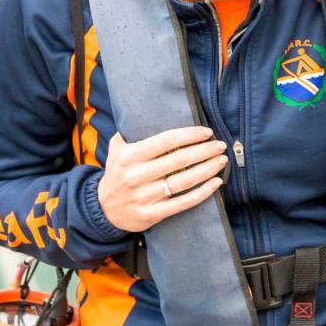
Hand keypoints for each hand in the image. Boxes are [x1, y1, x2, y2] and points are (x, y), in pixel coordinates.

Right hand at [97, 126, 228, 232]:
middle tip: (220, 145)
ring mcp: (144, 196)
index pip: (167, 141)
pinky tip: (216, 183)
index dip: (190, 135)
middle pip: (180, 159)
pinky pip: (183, 202)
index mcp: (129, 156)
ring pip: (184, 181)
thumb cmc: (117, 173)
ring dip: (208, 169)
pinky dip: (203, 193)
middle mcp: (137, 175)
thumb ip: (131, 132)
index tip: (207, 132)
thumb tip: (155, 111)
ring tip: (221, 161)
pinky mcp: (151, 214)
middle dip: (205, 151)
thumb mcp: (117, 149)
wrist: (103, 209)